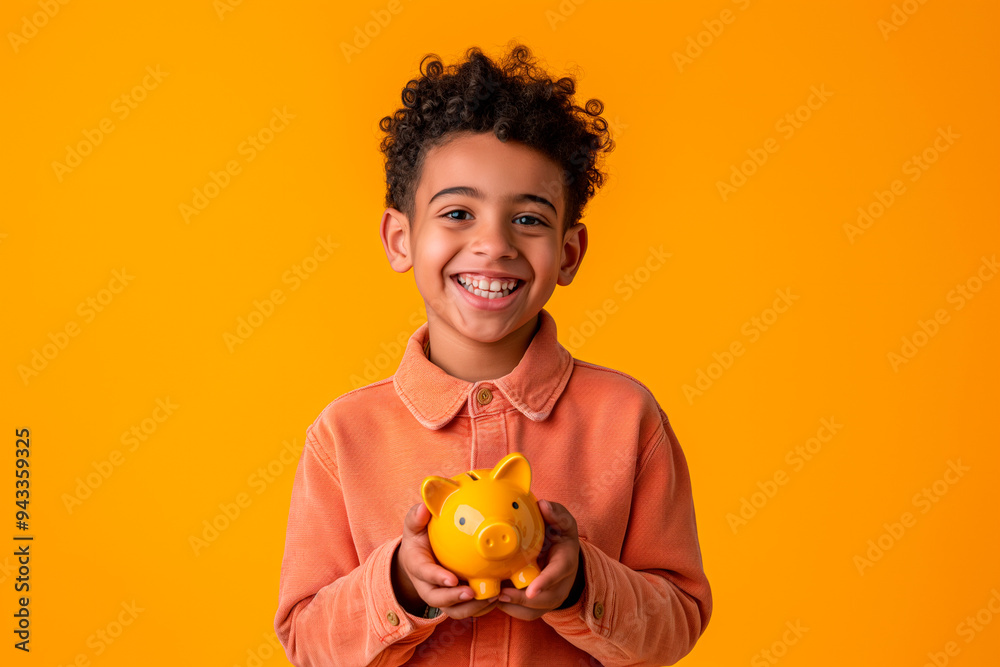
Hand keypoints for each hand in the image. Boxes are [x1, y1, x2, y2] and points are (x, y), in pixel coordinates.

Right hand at [392, 502, 498, 619]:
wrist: (419, 557)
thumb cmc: (419, 539)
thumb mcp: (414, 527)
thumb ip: (417, 518)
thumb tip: (423, 508)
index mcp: (417, 567)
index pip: (425, 573)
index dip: (438, 578)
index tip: (452, 579)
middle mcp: (428, 586)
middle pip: (438, 599)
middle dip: (455, 598)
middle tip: (472, 592)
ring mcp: (442, 596)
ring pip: (455, 610)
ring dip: (473, 607)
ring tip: (493, 597)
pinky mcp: (456, 601)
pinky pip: (468, 609)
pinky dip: (483, 607)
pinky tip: (500, 597)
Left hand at [495, 499, 580, 620]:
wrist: (563, 555)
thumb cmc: (560, 536)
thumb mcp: (563, 522)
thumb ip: (555, 513)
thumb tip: (543, 504)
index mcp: (566, 562)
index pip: (557, 573)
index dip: (545, 583)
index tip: (531, 591)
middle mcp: (560, 584)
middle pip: (544, 600)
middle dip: (522, 600)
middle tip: (501, 594)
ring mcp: (550, 597)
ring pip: (532, 611)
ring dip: (512, 607)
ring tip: (493, 597)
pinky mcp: (538, 605)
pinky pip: (524, 613)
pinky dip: (509, 609)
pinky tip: (493, 598)